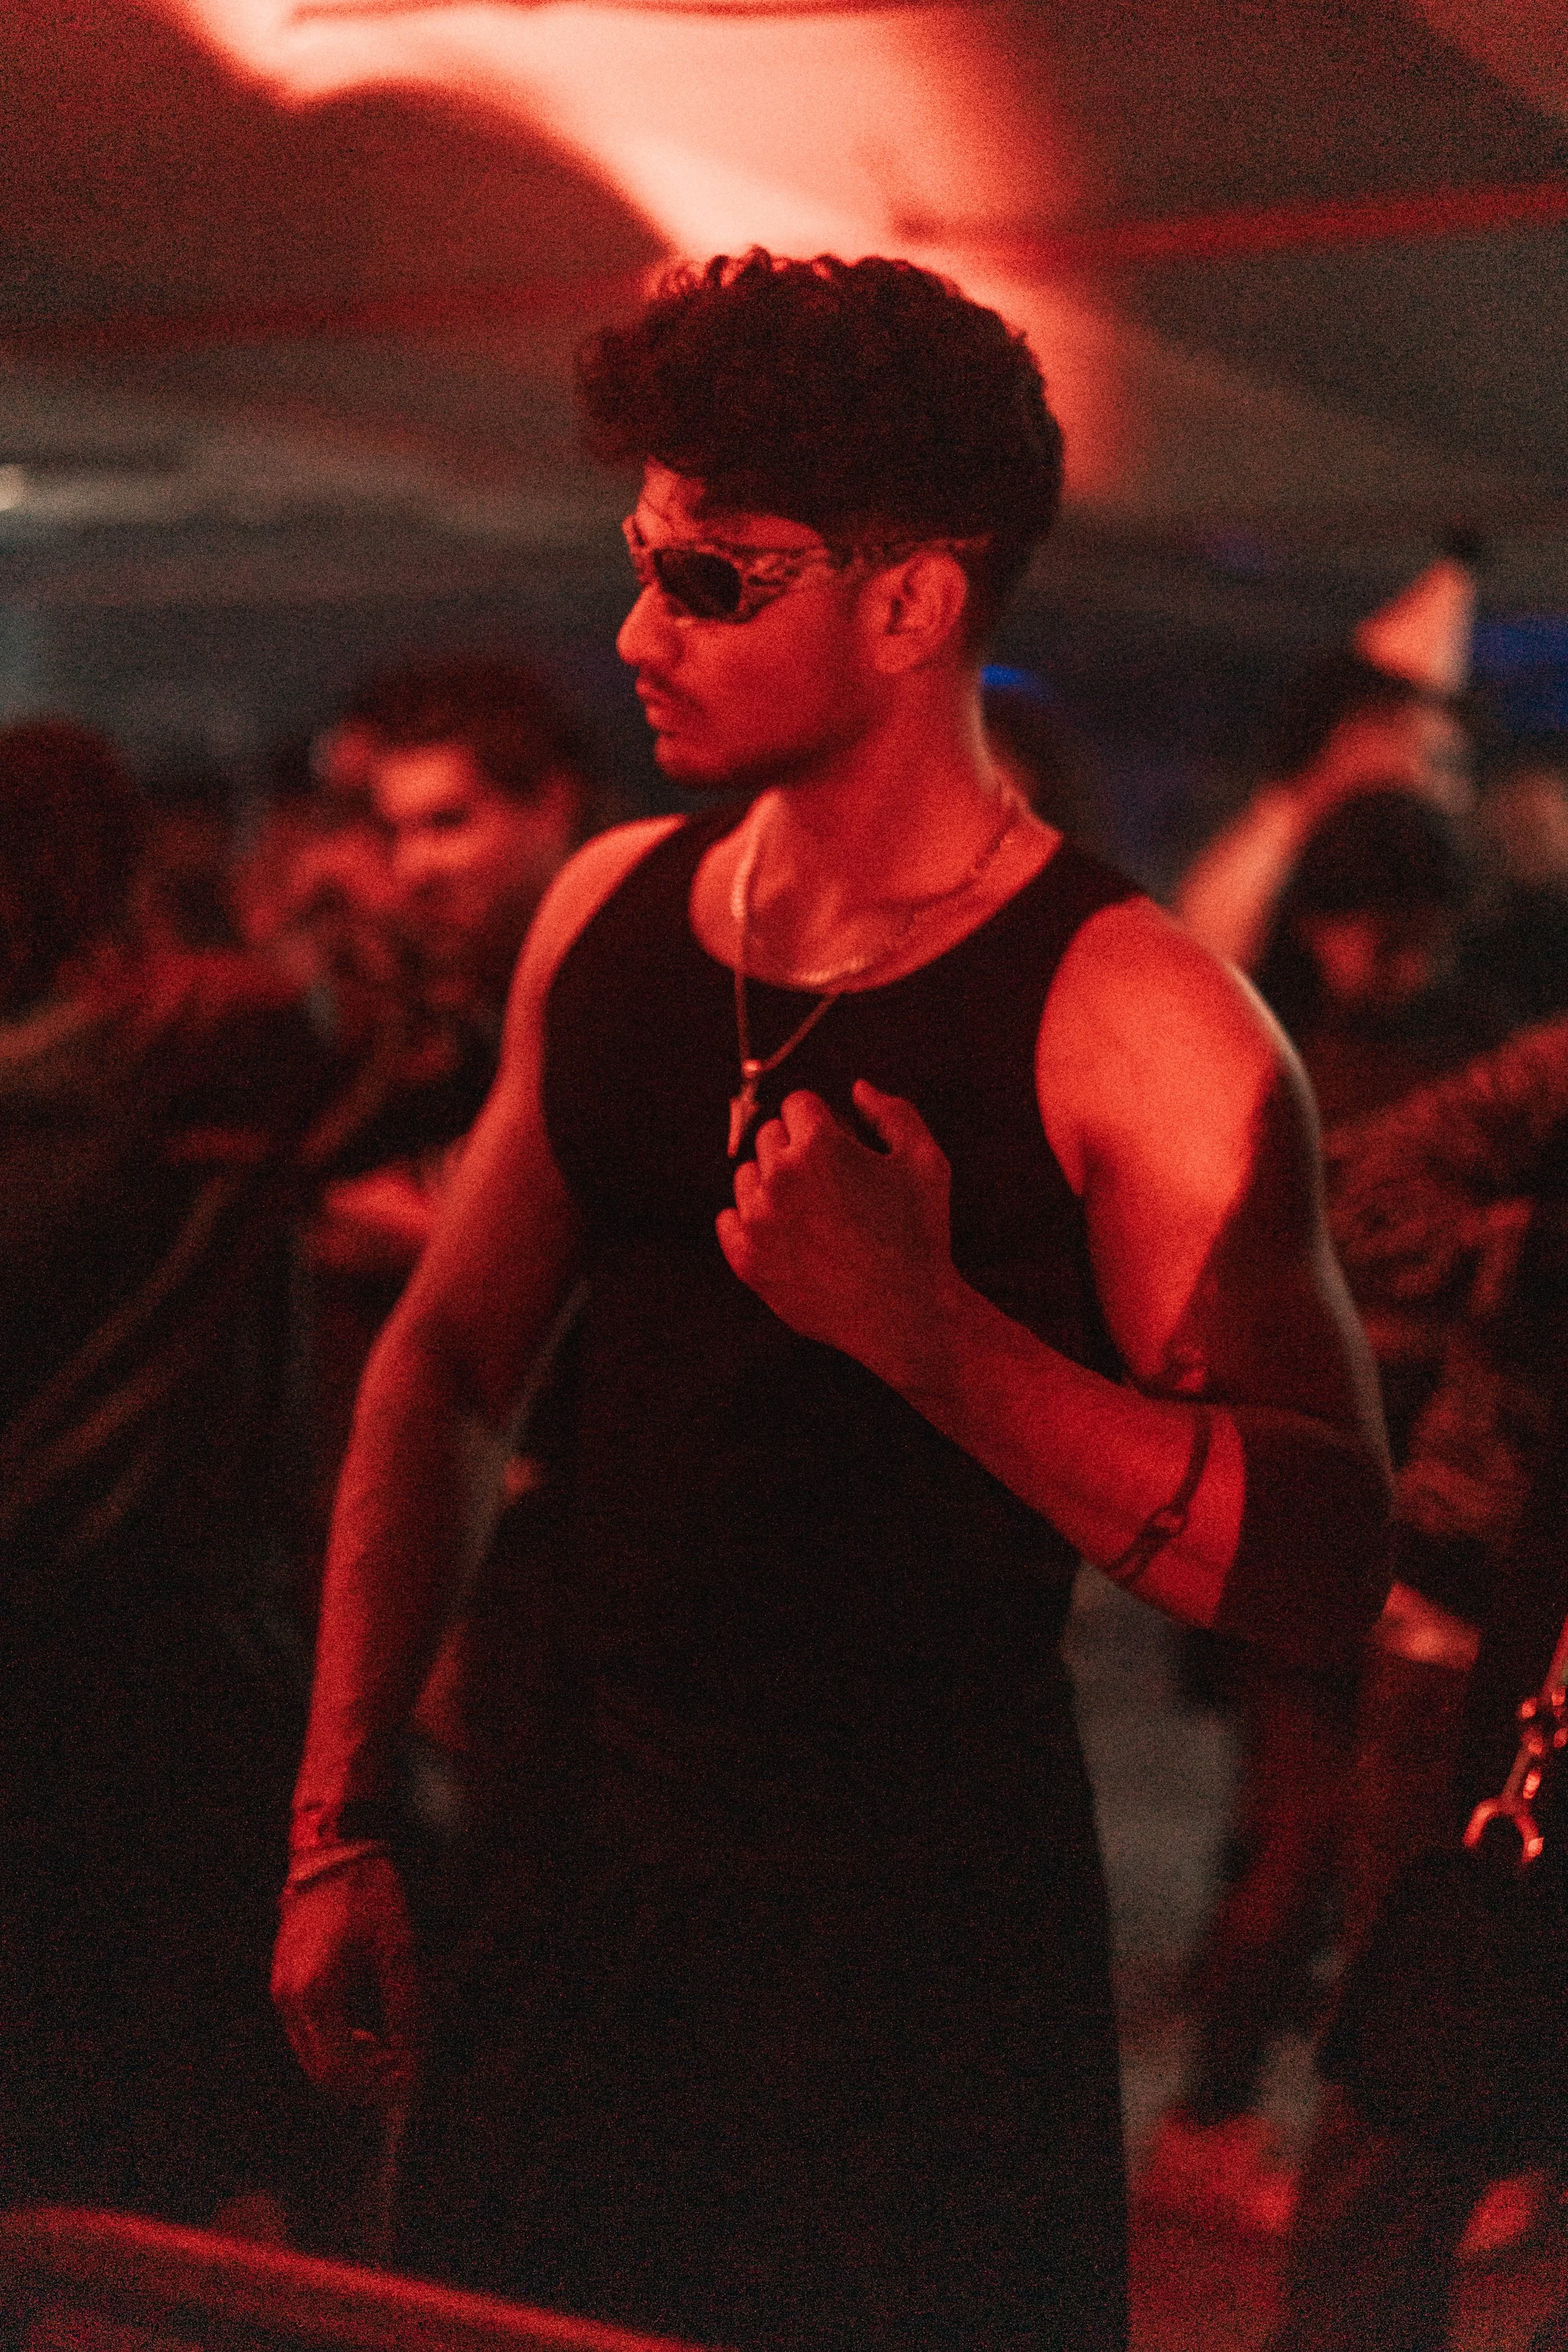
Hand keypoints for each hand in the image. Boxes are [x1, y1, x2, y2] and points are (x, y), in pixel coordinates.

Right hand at [272, 1853, 420, 2105]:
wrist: (334, 1849)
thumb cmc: (369, 1895)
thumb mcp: (399, 1951)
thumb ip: (406, 2012)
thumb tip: (415, 2064)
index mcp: (316, 1994)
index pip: (340, 2071)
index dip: (377, 2088)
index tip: (410, 2084)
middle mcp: (289, 1999)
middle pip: (323, 2073)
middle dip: (365, 2083)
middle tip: (403, 2071)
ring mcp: (281, 1991)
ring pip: (313, 2057)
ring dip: (352, 2065)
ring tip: (390, 2050)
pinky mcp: (284, 1982)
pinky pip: (308, 2034)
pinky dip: (338, 2044)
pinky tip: (368, 2033)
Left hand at [716, 1082, 955, 1372]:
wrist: (905, 1314)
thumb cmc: (921, 1233)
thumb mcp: (925, 1161)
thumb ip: (892, 1112)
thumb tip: (856, 1088)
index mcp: (818, 1144)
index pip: (799, 1104)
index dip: (825, 1124)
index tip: (844, 1151)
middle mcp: (779, 1177)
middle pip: (770, 1135)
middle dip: (798, 1150)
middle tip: (835, 1187)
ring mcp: (758, 1220)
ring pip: (747, 1176)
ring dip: (773, 1184)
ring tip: (815, 1215)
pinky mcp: (746, 1259)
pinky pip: (729, 1219)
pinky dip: (751, 1222)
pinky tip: (787, 1235)